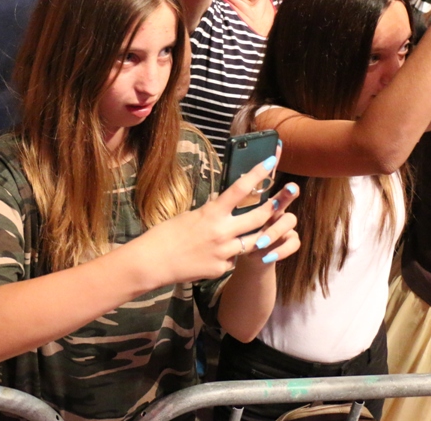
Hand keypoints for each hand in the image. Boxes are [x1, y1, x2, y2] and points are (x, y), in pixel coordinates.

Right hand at [136, 155, 299, 285]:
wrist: (153, 262)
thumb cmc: (165, 235)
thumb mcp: (189, 215)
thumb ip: (210, 211)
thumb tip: (221, 203)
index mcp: (211, 213)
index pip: (240, 188)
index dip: (258, 173)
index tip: (271, 161)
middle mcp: (222, 232)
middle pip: (258, 217)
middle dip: (271, 208)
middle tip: (277, 201)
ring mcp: (224, 253)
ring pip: (254, 241)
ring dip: (258, 234)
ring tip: (258, 229)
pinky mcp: (221, 269)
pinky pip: (234, 259)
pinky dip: (232, 254)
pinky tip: (219, 253)